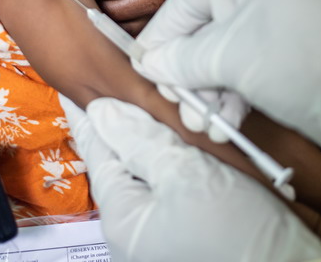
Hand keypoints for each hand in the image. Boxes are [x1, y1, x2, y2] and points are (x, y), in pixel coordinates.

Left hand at [60, 96, 320, 261]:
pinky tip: (183, 141)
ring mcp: (162, 234)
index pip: (99, 154)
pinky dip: (175, 161)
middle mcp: (136, 230)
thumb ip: (142, 141)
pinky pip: (172, 188)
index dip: (92, 118)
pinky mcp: (190, 232)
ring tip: (153, 105)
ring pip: (150, 174)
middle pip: (124, 164)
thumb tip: (103, 112)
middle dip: (127, 126)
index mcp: (123, 218)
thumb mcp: (186, 175)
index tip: (81, 90)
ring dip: (154, 140)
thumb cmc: (239, 229)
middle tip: (123, 86)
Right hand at [136, 0, 320, 179]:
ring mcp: (291, 17)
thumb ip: (182, 59)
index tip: (144, 68)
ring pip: (233, 51)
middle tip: (179, 106)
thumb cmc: (299, 61)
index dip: (163, 36)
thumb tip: (152, 63)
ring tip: (203, 125)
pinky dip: (239, 92)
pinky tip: (227, 125)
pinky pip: (256, 65)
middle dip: (190, 73)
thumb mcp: (228, 58)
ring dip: (213, 90)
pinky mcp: (304, 50)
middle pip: (210, 27)